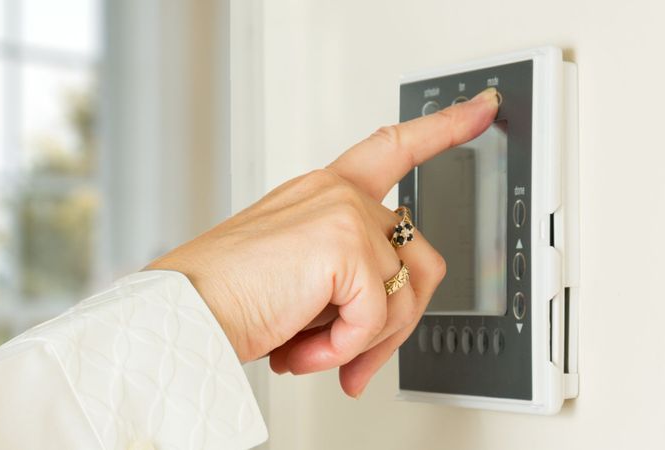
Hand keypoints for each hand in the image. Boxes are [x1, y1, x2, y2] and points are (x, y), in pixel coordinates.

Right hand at [146, 87, 498, 396]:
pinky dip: (342, 348)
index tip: (480, 110)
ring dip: (364, 341)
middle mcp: (337, 194)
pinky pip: (377, 316)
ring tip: (314, 351)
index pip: (393, 148)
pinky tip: (302, 347)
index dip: (443, 128)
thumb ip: (345, 282)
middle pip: (420, 258)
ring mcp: (344, 213)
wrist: (184, 314)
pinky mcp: (345, 243)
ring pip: (406, 292)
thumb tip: (380, 324)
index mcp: (323, 193)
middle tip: (354, 359)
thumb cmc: (225, 295)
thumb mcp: (298, 279)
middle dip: (394, 322)